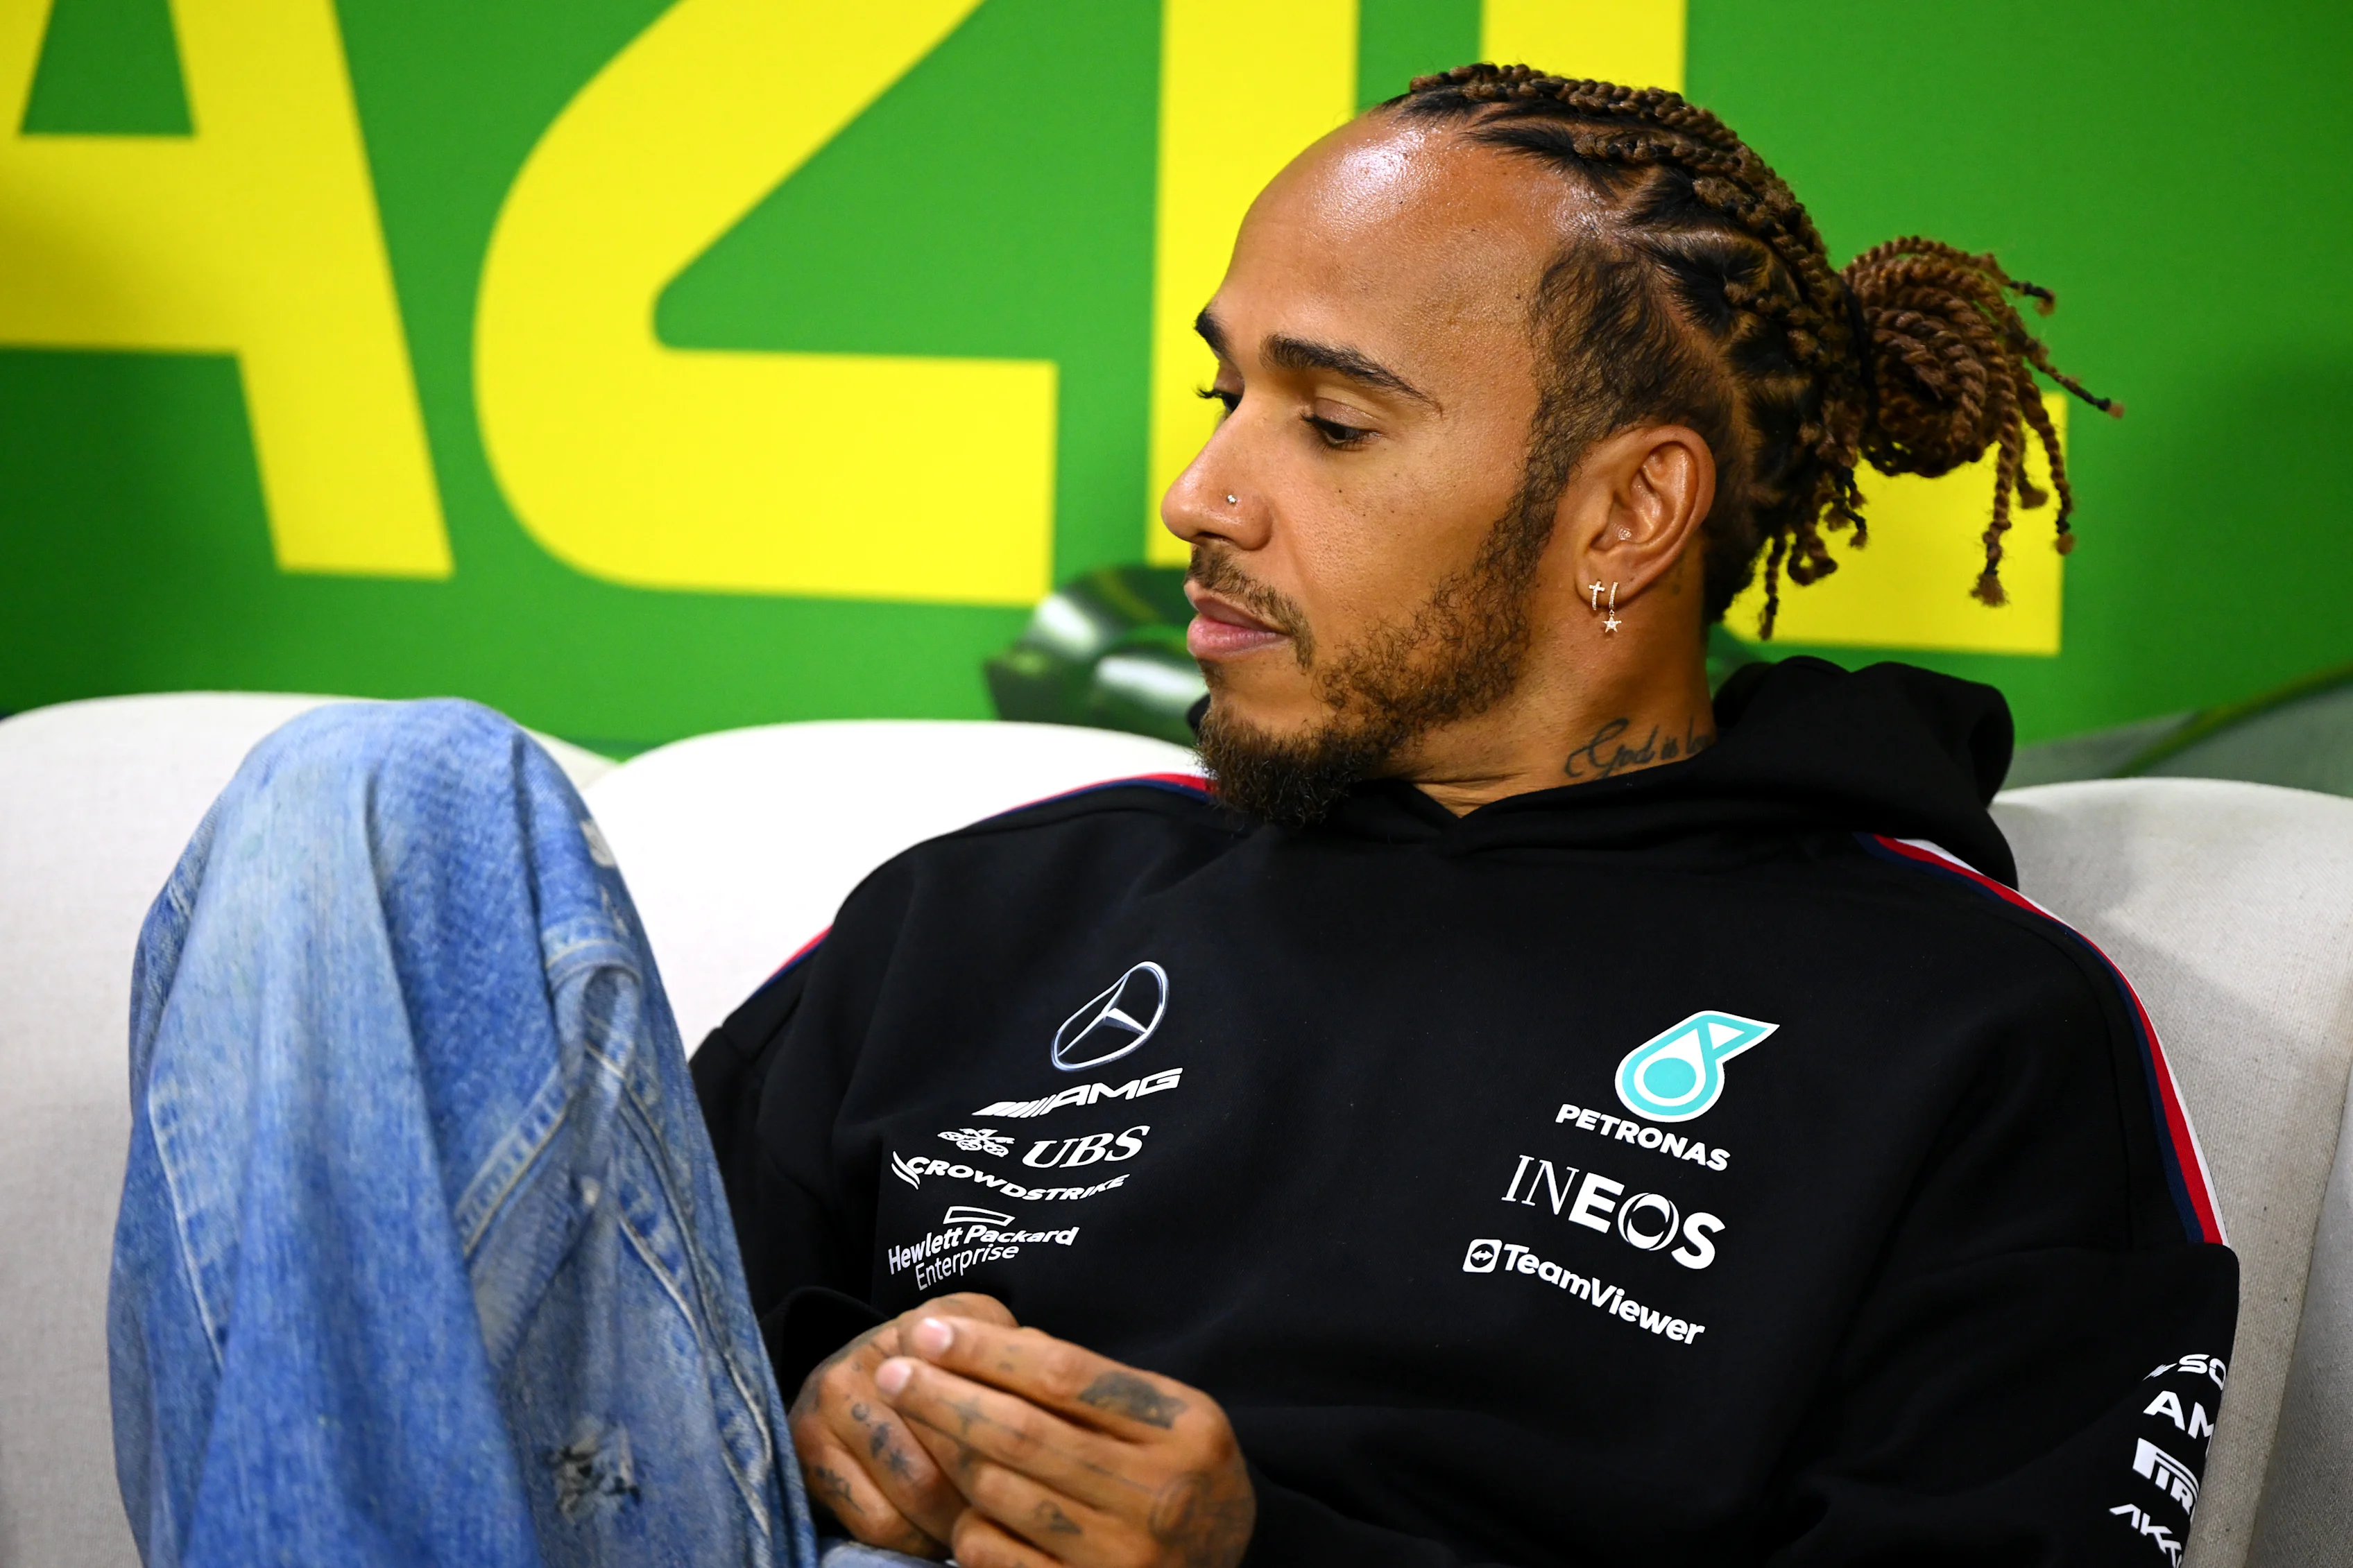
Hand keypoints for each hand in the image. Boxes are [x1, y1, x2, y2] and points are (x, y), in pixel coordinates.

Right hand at [791, 1292, 1018, 1556]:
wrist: (859, 1374)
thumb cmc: (941, 1365)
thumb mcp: (983, 1340)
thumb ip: (1020, 1355)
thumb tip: (1054, 1394)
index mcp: (924, 1327)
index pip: (979, 1392)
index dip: (1014, 1441)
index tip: (1044, 1475)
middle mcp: (871, 1361)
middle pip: (948, 1445)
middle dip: (990, 1488)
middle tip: (1025, 1517)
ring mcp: (832, 1406)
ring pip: (914, 1489)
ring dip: (957, 1521)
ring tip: (987, 1530)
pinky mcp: (809, 1454)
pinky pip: (877, 1521)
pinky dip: (917, 1541)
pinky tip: (940, 1538)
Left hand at [874, 1313, 1254, 1567]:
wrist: (1225, 1567)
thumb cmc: (1179, 1473)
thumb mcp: (1166, 1414)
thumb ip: (1093, 1383)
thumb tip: (990, 1344)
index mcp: (1185, 1429)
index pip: (1066, 1377)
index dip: (988, 1351)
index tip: (930, 1331)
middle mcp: (1157, 1496)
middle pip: (1022, 1434)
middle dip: (944, 1396)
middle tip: (892, 1372)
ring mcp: (1122, 1558)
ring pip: (998, 1494)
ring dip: (947, 1456)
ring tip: (920, 1430)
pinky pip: (993, 1556)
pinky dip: (965, 1523)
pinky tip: (956, 1501)